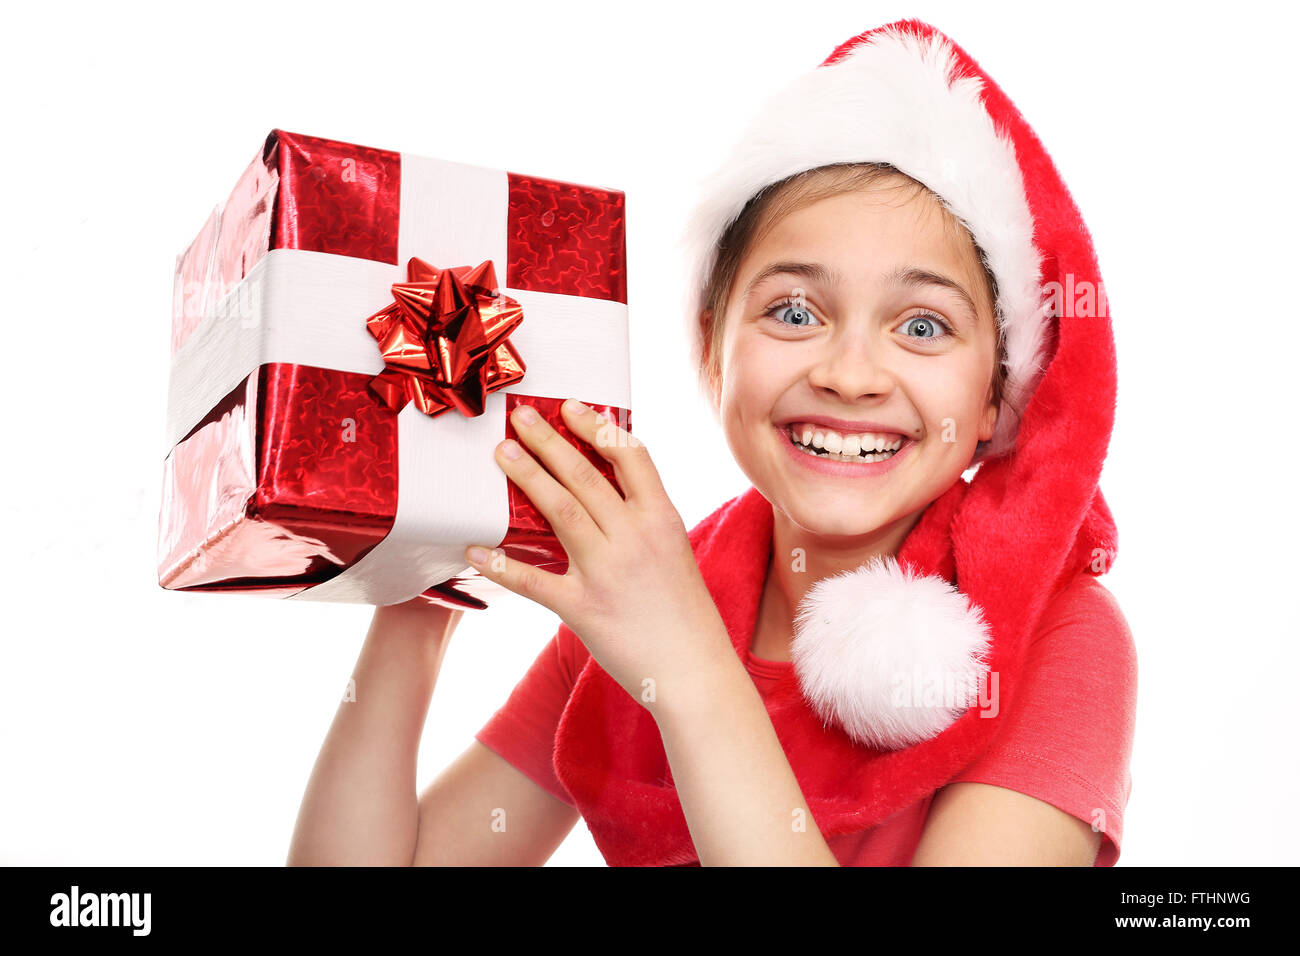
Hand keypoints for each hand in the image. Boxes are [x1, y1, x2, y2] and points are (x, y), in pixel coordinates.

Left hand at [464, 399, 732, 706]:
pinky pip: (533, 580)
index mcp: (662, 519)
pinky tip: (476, 548)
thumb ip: (644, 518)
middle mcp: (634, 538)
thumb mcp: (675, 550)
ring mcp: (607, 572)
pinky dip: (502, 564)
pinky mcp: (584, 608)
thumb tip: (607, 487)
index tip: (571, 408)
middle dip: (548, 441)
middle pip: (584, 475)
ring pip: (559, 511)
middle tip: (520, 417)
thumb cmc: (686, 613)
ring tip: (502, 453)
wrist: (695, 671)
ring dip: (527, 477)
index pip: (629, 456)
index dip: (596, 427)